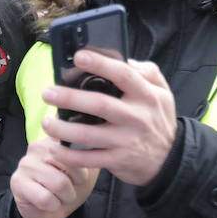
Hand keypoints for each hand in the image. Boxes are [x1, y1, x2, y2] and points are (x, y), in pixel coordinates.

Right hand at [11, 139, 96, 217]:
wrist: (51, 213)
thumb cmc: (68, 189)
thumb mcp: (87, 173)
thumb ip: (92, 157)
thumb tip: (99, 144)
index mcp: (55, 140)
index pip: (77, 150)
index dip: (82, 171)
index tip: (76, 178)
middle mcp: (37, 146)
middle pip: (70, 166)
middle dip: (74, 184)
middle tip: (66, 189)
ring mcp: (25, 163)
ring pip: (59, 183)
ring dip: (64, 197)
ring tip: (57, 196)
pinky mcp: (17, 182)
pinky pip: (45, 198)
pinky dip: (52, 206)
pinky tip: (47, 203)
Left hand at [41, 50, 177, 185]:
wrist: (170, 160)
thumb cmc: (158, 121)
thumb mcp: (163, 93)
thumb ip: (148, 72)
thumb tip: (126, 60)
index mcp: (146, 96)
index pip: (123, 75)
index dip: (100, 64)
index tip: (78, 56)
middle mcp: (136, 118)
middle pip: (99, 105)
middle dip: (70, 98)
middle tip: (48, 92)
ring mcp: (126, 141)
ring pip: (89, 134)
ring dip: (63, 128)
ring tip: (46, 122)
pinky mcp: (117, 161)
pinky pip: (89, 158)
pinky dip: (69, 155)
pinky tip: (55, 147)